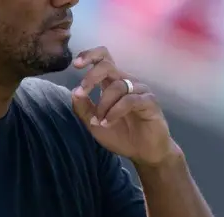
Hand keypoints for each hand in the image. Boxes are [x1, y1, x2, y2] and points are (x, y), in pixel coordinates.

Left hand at [70, 47, 175, 166]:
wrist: (144, 153)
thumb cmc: (121, 136)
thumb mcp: (95, 124)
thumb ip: (84, 109)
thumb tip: (74, 92)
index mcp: (112, 83)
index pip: (103, 58)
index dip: (89, 56)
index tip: (75, 64)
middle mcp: (126, 82)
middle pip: (107, 65)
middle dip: (91, 76)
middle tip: (81, 92)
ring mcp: (139, 90)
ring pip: (117, 86)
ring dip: (103, 104)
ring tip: (99, 122)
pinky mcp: (149, 101)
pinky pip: (129, 100)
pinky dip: (115, 111)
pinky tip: (107, 122)